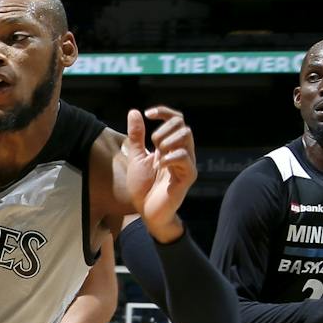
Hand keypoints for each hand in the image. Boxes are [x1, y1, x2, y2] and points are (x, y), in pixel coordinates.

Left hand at [123, 106, 195, 241]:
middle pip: (182, 124)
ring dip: (168, 140)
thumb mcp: (136, 157)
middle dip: (164, 129)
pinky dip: (169, 158)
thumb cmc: (143, 186)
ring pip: (186, 136)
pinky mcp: (188, 176)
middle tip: (153, 144)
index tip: (148, 113)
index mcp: (170, 145)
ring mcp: (186, 163)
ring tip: (157, 155)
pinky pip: (185, 158)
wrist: (146, 211)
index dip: (164, 112)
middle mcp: (181, 151)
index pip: (175, 119)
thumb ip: (137, 136)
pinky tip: (159, 166)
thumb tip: (135, 111)